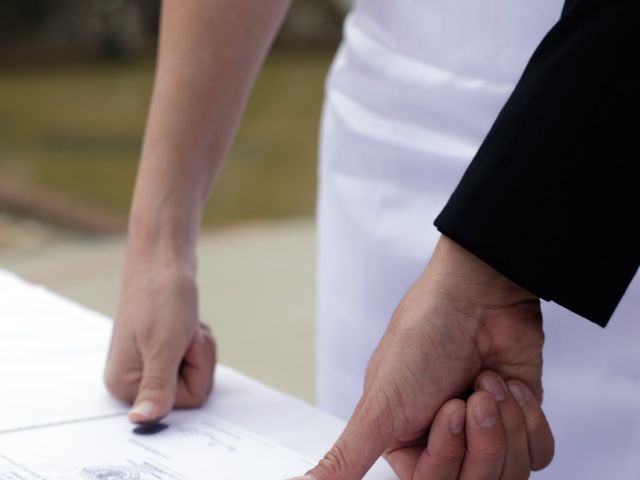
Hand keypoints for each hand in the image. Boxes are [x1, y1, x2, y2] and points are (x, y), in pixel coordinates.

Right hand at [104, 263, 215, 422]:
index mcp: (124, 385)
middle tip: (184, 331)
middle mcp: (133, 380)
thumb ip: (156, 388)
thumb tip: (139, 422)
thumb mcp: (164, 346)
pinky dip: (197, 341)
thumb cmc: (162, 297)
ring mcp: (147, 366)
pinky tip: (185, 323)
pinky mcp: (159, 353)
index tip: (179, 344)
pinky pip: (193, 360)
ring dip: (199, 347)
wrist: (163, 260)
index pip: (180, 403)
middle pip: (190, 390)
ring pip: (196, 374)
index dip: (192, 371)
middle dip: (198, 357)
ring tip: (184, 325)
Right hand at [299, 235, 552, 478]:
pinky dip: (528, 418)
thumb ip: (345, 458)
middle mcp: (445, 442)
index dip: (448, 454)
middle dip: (480, 440)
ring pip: (511, 474)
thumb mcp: (379, 405)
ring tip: (488, 382)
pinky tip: (509, 384)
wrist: (478, 296)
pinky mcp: (519, 421)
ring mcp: (485, 433)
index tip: (448, 407)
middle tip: (471, 395)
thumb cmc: (423, 338)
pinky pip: (539, 453)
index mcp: (405, 444)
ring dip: (504, 423)